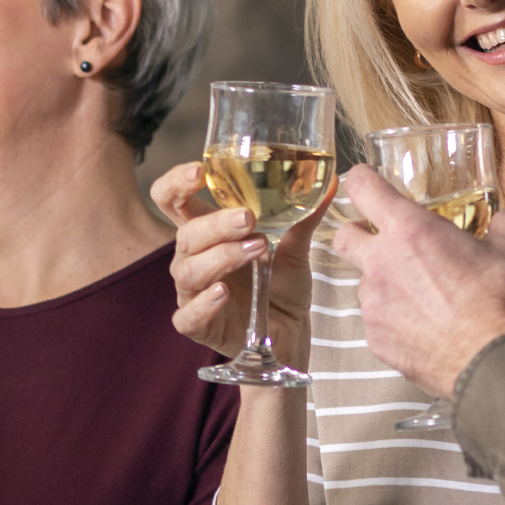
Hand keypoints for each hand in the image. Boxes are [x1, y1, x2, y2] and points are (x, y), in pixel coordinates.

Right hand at [152, 159, 334, 368]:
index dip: (176, 183)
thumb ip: (304, 217)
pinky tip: (223, 293)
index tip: (199, 171)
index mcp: (207, 232)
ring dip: (221, 257)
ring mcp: (192, 293)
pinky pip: (188, 315)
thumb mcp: (295, 248)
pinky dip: (204, 303)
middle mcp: (193, 258)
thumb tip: (332, 181)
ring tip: (256, 251)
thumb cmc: (282, 285)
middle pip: (185, 234)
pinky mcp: (198, 326)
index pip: (172, 200)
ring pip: (189, 271)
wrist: (291, 332)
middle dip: (216, 224)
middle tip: (248, 218)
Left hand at [329, 163, 504, 400]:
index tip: (366, 182)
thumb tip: (503, 219)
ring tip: (418, 296)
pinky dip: (392, 319)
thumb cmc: (499, 304)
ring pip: (362, 283)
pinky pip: (375, 320)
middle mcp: (381, 263)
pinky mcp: (375, 338)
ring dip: (381, 282)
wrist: (492, 364)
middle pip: (343, 237)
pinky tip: (421, 327)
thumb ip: (503, 227)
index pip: (363, 188)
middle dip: (357, 235)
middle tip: (384, 243)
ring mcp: (373, 304)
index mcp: (409, 231)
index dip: (361, 181)